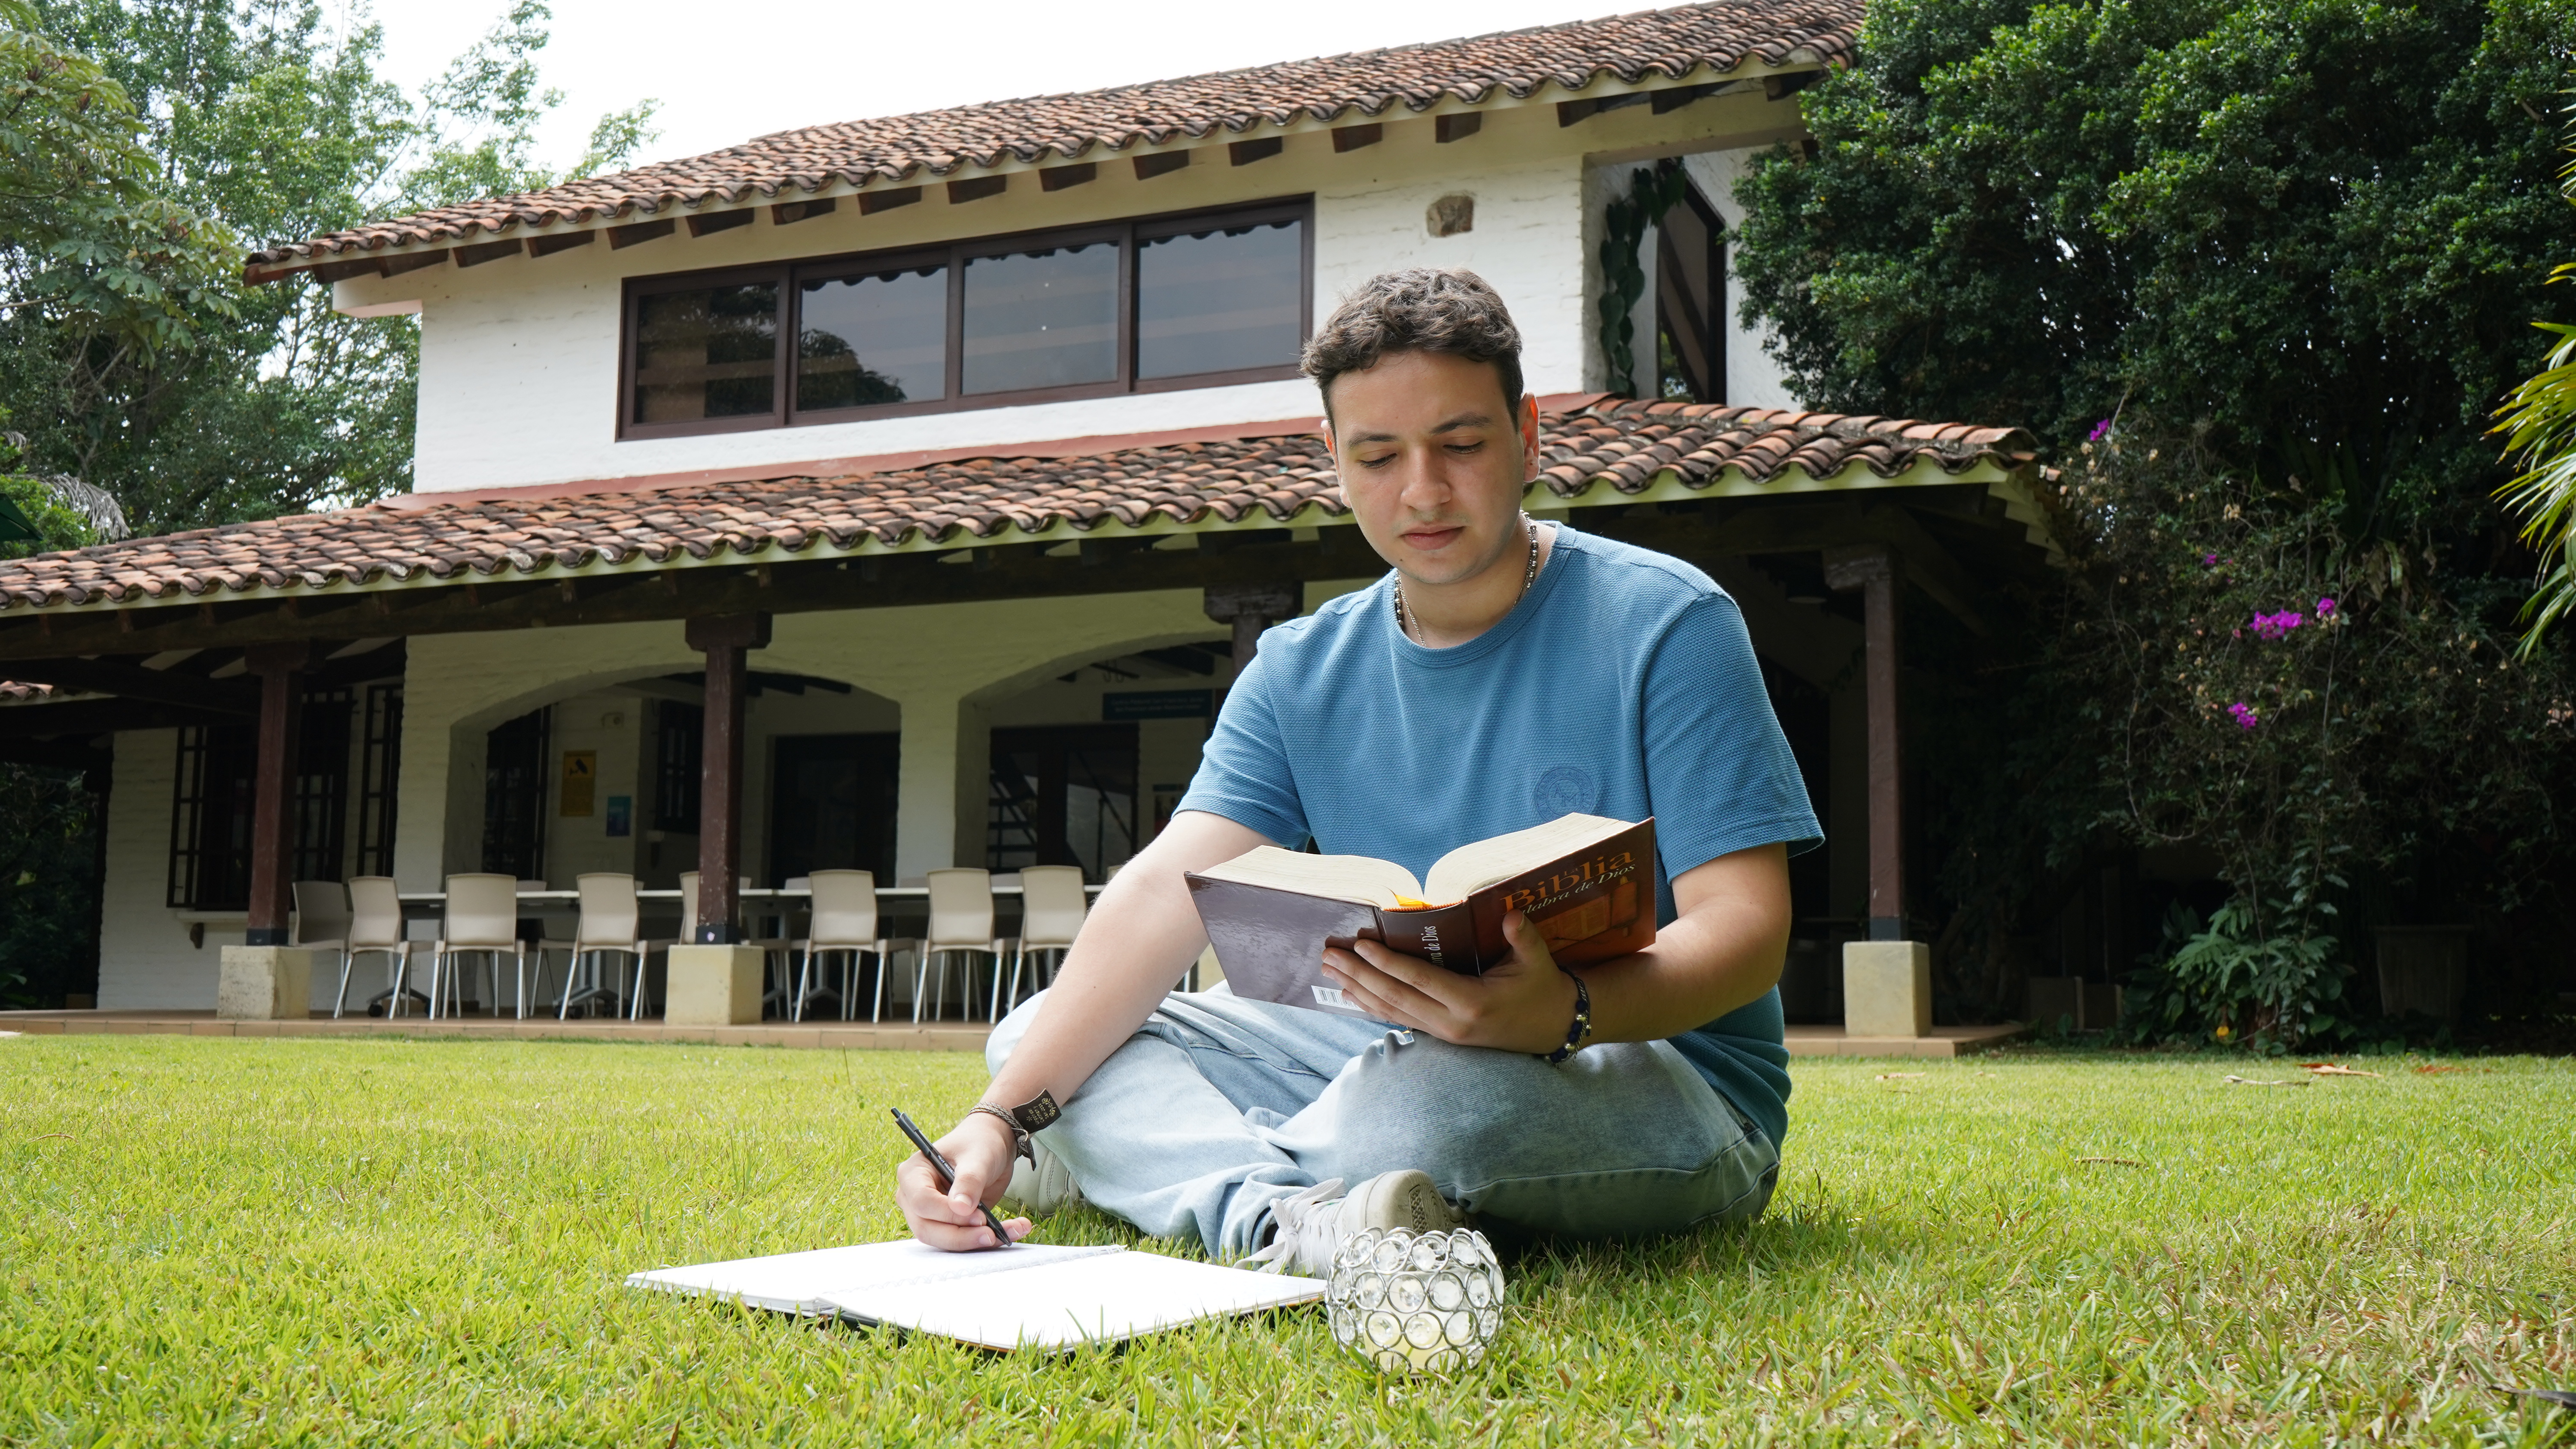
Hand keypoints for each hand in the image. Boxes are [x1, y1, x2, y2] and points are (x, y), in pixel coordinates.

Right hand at [895, 1112, 1032, 1250]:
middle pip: (927, 1229)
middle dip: (960, 1237)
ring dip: (975, 1242)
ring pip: (943, 1241)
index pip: (922, 1202)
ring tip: (1008, 1233)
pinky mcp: (947, 1224)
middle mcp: (914, 1197)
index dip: (948, 1213)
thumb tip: (960, 1208)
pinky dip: (985, 1241)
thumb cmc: (979, 1143)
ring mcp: (929, 1214)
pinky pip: (961, 1240)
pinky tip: (1010, 1232)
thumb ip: (969, 1180)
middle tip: (991, 1234)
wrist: (992, 1146)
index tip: (979, 1215)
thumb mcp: (978, 1156)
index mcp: (913, 1174)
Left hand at [1319, 910, 1579, 1053]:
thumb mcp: (1538, 961)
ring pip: (1392, 1012)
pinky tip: (1351, 996)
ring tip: (1330, 973)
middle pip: (1395, 997)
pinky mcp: (1441, 1036)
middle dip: (1359, 976)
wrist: (1554, 1028)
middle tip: (1329, 957)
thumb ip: (1523, 937)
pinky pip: (1400, 1019)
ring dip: (1358, 991)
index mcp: (1471, 1001)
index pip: (1420, 980)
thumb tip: (1509, 914)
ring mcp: (1444, 1034)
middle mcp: (1451, 1022)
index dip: (1388, 963)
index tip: (1361, 946)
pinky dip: (1373, 1007)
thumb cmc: (1542, 988)